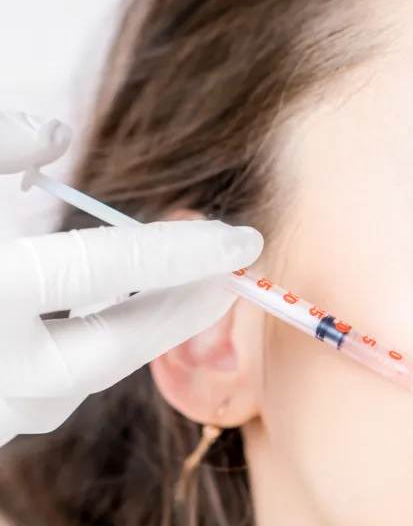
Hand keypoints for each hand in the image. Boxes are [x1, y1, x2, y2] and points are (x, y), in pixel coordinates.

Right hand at [0, 111, 262, 447]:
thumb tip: (55, 133)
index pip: (114, 272)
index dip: (185, 253)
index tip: (244, 241)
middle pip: (125, 343)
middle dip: (187, 309)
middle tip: (234, 277)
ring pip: (98, 374)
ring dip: (148, 334)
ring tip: (186, 295)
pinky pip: (62, 391)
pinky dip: (97, 353)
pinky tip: (113, 321)